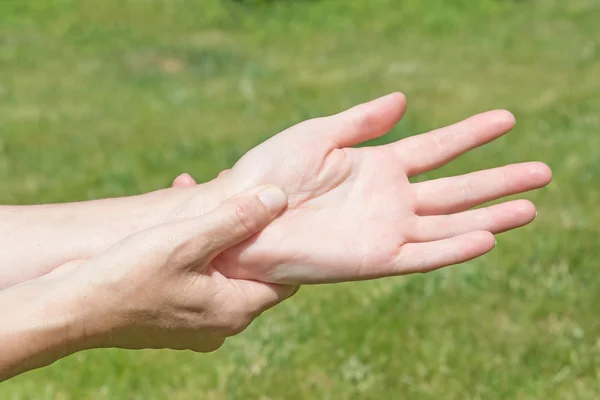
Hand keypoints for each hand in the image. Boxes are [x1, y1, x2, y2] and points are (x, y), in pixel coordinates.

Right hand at [59, 185, 295, 352]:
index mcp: (234, 311)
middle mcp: (221, 325)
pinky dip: (192, 251)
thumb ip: (237, 219)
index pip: (283, 280)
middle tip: (230, 195)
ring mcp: (195, 325)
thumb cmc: (129, 275)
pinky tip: (175, 219)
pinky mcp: (173, 318)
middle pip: (249, 272)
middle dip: (241, 232)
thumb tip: (279, 198)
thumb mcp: (188, 239)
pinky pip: (196, 279)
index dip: (280, 244)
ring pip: (220, 271)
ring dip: (213, 235)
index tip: (271, 213)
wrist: (69, 310)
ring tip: (196, 194)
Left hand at [180, 93, 551, 283]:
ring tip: (530, 206)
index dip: (471, 134)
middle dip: (498, 179)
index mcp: (377, 166)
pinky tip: (487, 235)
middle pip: (457, 189)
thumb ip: (362, 120)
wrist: (243, 217)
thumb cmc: (269, 173)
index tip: (506, 120)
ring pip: (451, 223)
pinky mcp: (374, 260)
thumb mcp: (318, 134)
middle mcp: (389, 199)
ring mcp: (385, 231)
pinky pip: (423, 255)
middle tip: (542, 171)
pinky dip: (454, 248)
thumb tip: (404, 99)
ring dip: (491, 215)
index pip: (437, 148)